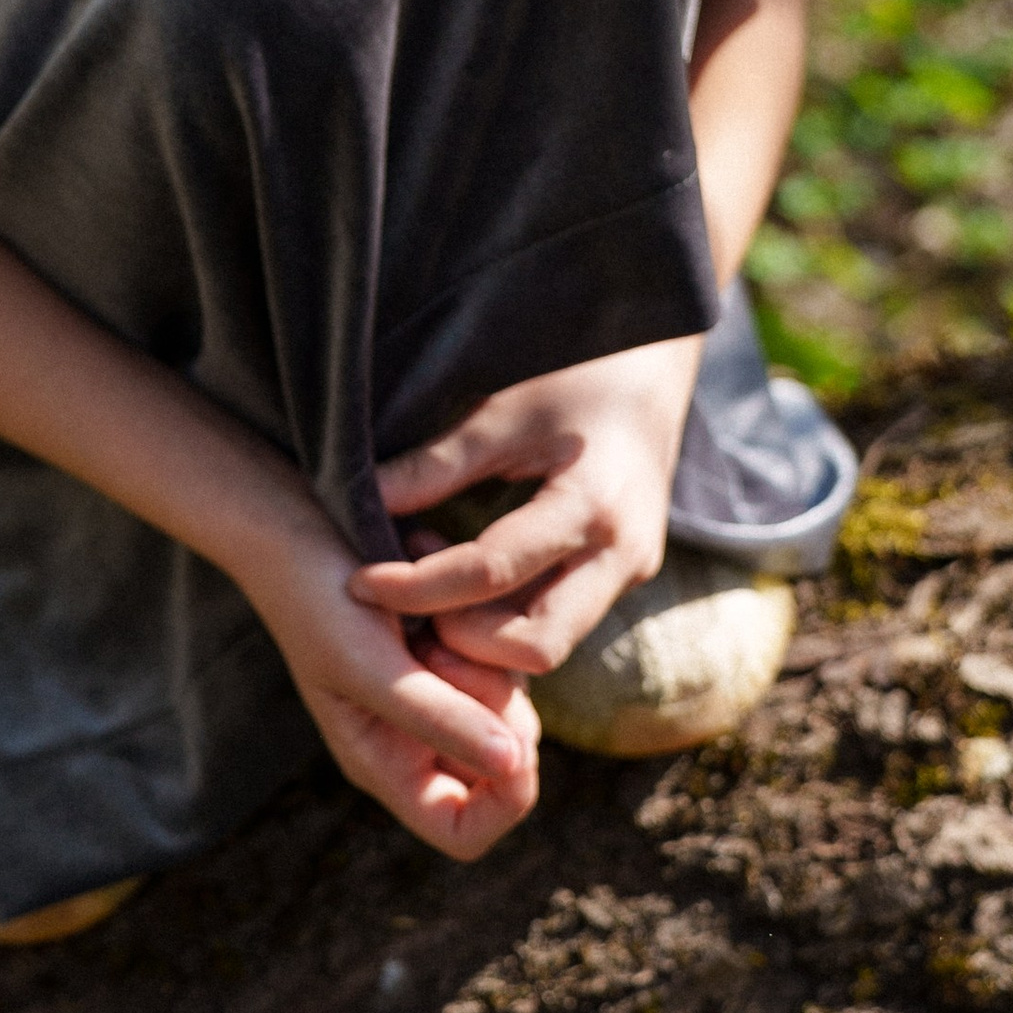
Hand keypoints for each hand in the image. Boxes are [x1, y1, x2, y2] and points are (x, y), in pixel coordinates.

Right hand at [233, 504, 541, 861]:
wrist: (294, 524)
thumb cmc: (315, 600)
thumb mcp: (370, 664)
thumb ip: (438, 717)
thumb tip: (513, 765)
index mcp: (385, 766)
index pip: (464, 832)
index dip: (505, 801)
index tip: (511, 741)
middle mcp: (412, 742)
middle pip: (501, 763)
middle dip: (493, 707)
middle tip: (445, 650)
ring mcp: (432, 695)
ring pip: (507, 704)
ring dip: (486, 658)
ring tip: (433, 619)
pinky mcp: (446, 652)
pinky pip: (499, 656)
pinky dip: (484, 628)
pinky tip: (442, 601)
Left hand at [346, 337, 702, 676]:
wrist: (653, 367)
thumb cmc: (574, 371)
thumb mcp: (503, 409)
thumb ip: (436, 462)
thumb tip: (361, 499)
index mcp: (592, 504)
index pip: (492, 572)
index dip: (418, 587)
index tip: (360, 582)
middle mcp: (621, 555)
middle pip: (536, 646)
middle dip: (461, 641)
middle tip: (401, 604)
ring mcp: (627, 574)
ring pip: (548, 646)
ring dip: (480, 638)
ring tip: (425, 585)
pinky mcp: (618, 579)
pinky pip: (557, 624)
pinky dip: (503, 622)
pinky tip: (460, 585)